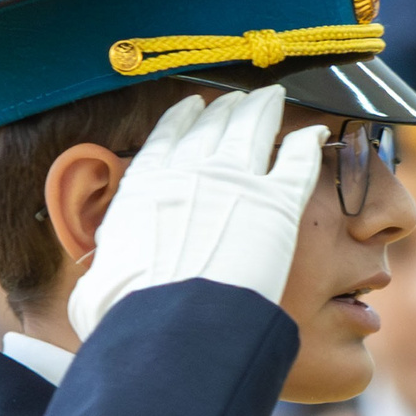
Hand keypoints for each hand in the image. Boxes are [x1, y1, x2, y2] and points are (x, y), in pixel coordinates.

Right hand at [68, 87, 325, 339]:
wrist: (175, 317)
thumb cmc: (134, 306)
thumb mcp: (105, 273)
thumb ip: (110, 261)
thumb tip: (99, 277)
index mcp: (149, 183)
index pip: (168, 138)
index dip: (184, 118)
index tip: (195, 106)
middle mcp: (191, 171)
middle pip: (214, 127)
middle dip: (228, 109)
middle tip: (240, 100)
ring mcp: (235, 181)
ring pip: (253, 130)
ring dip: (264, 111)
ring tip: (272, 98)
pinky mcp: (277, 203)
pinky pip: (296, 162)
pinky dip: (307, 144)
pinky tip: (316, 134)